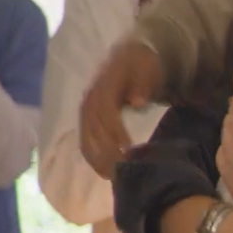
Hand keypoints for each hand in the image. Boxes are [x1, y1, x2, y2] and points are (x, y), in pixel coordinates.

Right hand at [80, 41, 165, 179]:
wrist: (130, 56)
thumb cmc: (142, 65)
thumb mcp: (147, 69)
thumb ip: (142, 85)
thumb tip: (137, 102)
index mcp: (105, 85)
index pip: (106, 112)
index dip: (116, 132)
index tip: (129, 149)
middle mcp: (90, 98)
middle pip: (93, 128)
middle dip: (107, 151)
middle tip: (124, 169)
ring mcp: (86, 109)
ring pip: (86, 137)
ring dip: (97, 158)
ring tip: (113, 176)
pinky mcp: (87, 118)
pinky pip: (85, 140)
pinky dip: (92, 156)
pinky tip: (103, 171)